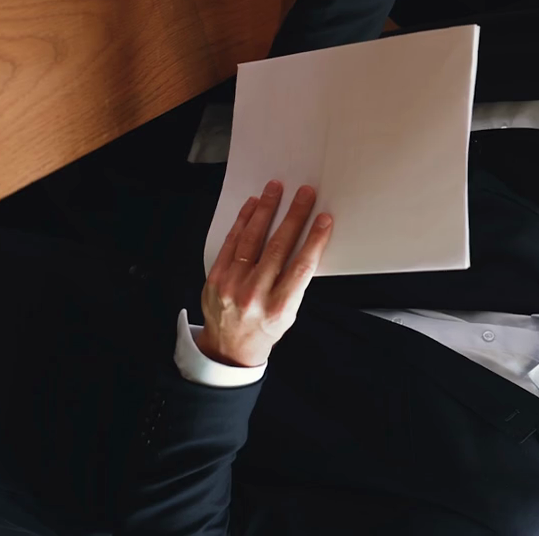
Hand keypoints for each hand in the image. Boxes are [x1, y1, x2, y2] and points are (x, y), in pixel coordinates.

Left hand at [195, 181, 333, 368]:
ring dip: (266, 211)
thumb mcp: (290, 312)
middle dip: (294, 216)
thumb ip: (296, 281)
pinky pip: (231, 243)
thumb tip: (307, 242)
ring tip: (275, 190)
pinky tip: (252, 207)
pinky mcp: (215, 278)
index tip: (323, 220)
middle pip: (278, 247)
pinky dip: (242, 222)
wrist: (229, 348)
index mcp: (279, 308)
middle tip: (304, 195)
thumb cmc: (265, 328)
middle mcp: (254, 296)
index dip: (314, 239)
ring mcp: (232, 286)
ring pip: (251, 239)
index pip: (302, 266)